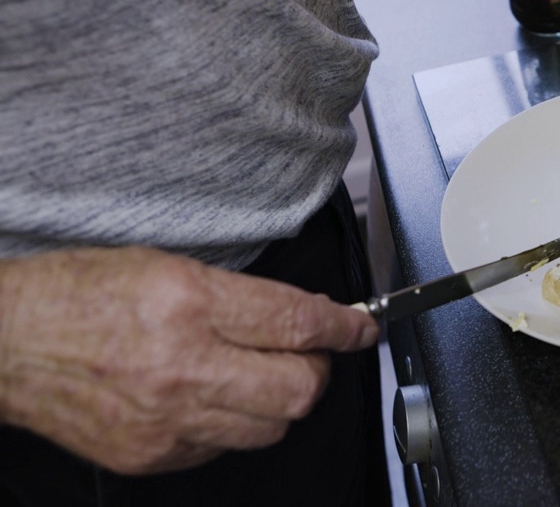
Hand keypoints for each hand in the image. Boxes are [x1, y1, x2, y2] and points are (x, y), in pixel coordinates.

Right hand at [0, 246, 377, 474]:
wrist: (5, 343)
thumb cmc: (77, 295)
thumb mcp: (168, 266)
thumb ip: (242, 294)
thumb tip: (305, 314)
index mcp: (189, 303)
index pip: (297, 321)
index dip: (344, 326)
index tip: (362, 327)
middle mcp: (182, 366)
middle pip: (299, 389)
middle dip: (317, 369)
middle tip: (307, 351)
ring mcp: (166, 419)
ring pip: (271, 426)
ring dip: (280, 400)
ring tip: (255, 373)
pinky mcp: (151, 455)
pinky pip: (224, 447)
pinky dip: (233, 423)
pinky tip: (210, 396)